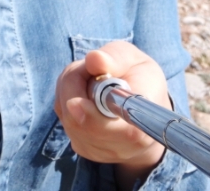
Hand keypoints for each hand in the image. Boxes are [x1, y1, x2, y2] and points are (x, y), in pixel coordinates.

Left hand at [55, 41, 168, 187]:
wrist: (145, 106)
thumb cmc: (139, 76)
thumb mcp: (132, 58)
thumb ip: (115, 58)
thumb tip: (95, 59)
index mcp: (142, 123)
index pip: (116, 131)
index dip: (92, 118)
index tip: (75, 103)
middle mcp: (125, 146)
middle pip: (78, 120)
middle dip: (74, 84)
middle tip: (88, 67)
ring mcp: (103, 151)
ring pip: (67, 115)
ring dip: (69, 89)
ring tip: (89, 77)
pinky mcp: (86, 149)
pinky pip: (64, 119)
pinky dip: (66, 100)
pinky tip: (83, 93)